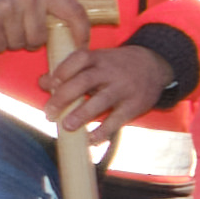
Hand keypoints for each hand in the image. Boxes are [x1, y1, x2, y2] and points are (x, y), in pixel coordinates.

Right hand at [0, 0, 83, 53]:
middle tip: (19, 28)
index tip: (81, 47)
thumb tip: (79, 38)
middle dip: (30, 41)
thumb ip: (53, 9)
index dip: (82, 32)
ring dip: (11, 42)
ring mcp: (7, 7)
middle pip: (39, 38)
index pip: (75, 12)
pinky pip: (0, 46)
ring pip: (19, 44)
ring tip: (4, 25)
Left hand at [44, 34, 178, 134]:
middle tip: (49, 113)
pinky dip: (102, 131)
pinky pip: (116, 120)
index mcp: (99, 58)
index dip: (62, 71)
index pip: (79, 59)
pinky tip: (90, 140)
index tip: (49, 83)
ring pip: (101, 100)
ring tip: (66, 126)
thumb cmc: (117, 65)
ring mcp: (124, 88)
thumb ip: (71, 70)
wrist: (156, 65)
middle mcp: (111, 72)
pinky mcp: (134, 105)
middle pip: (85, 81)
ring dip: (81, 114)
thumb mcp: (97, 61)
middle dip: (64, 97)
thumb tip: (43, 82)